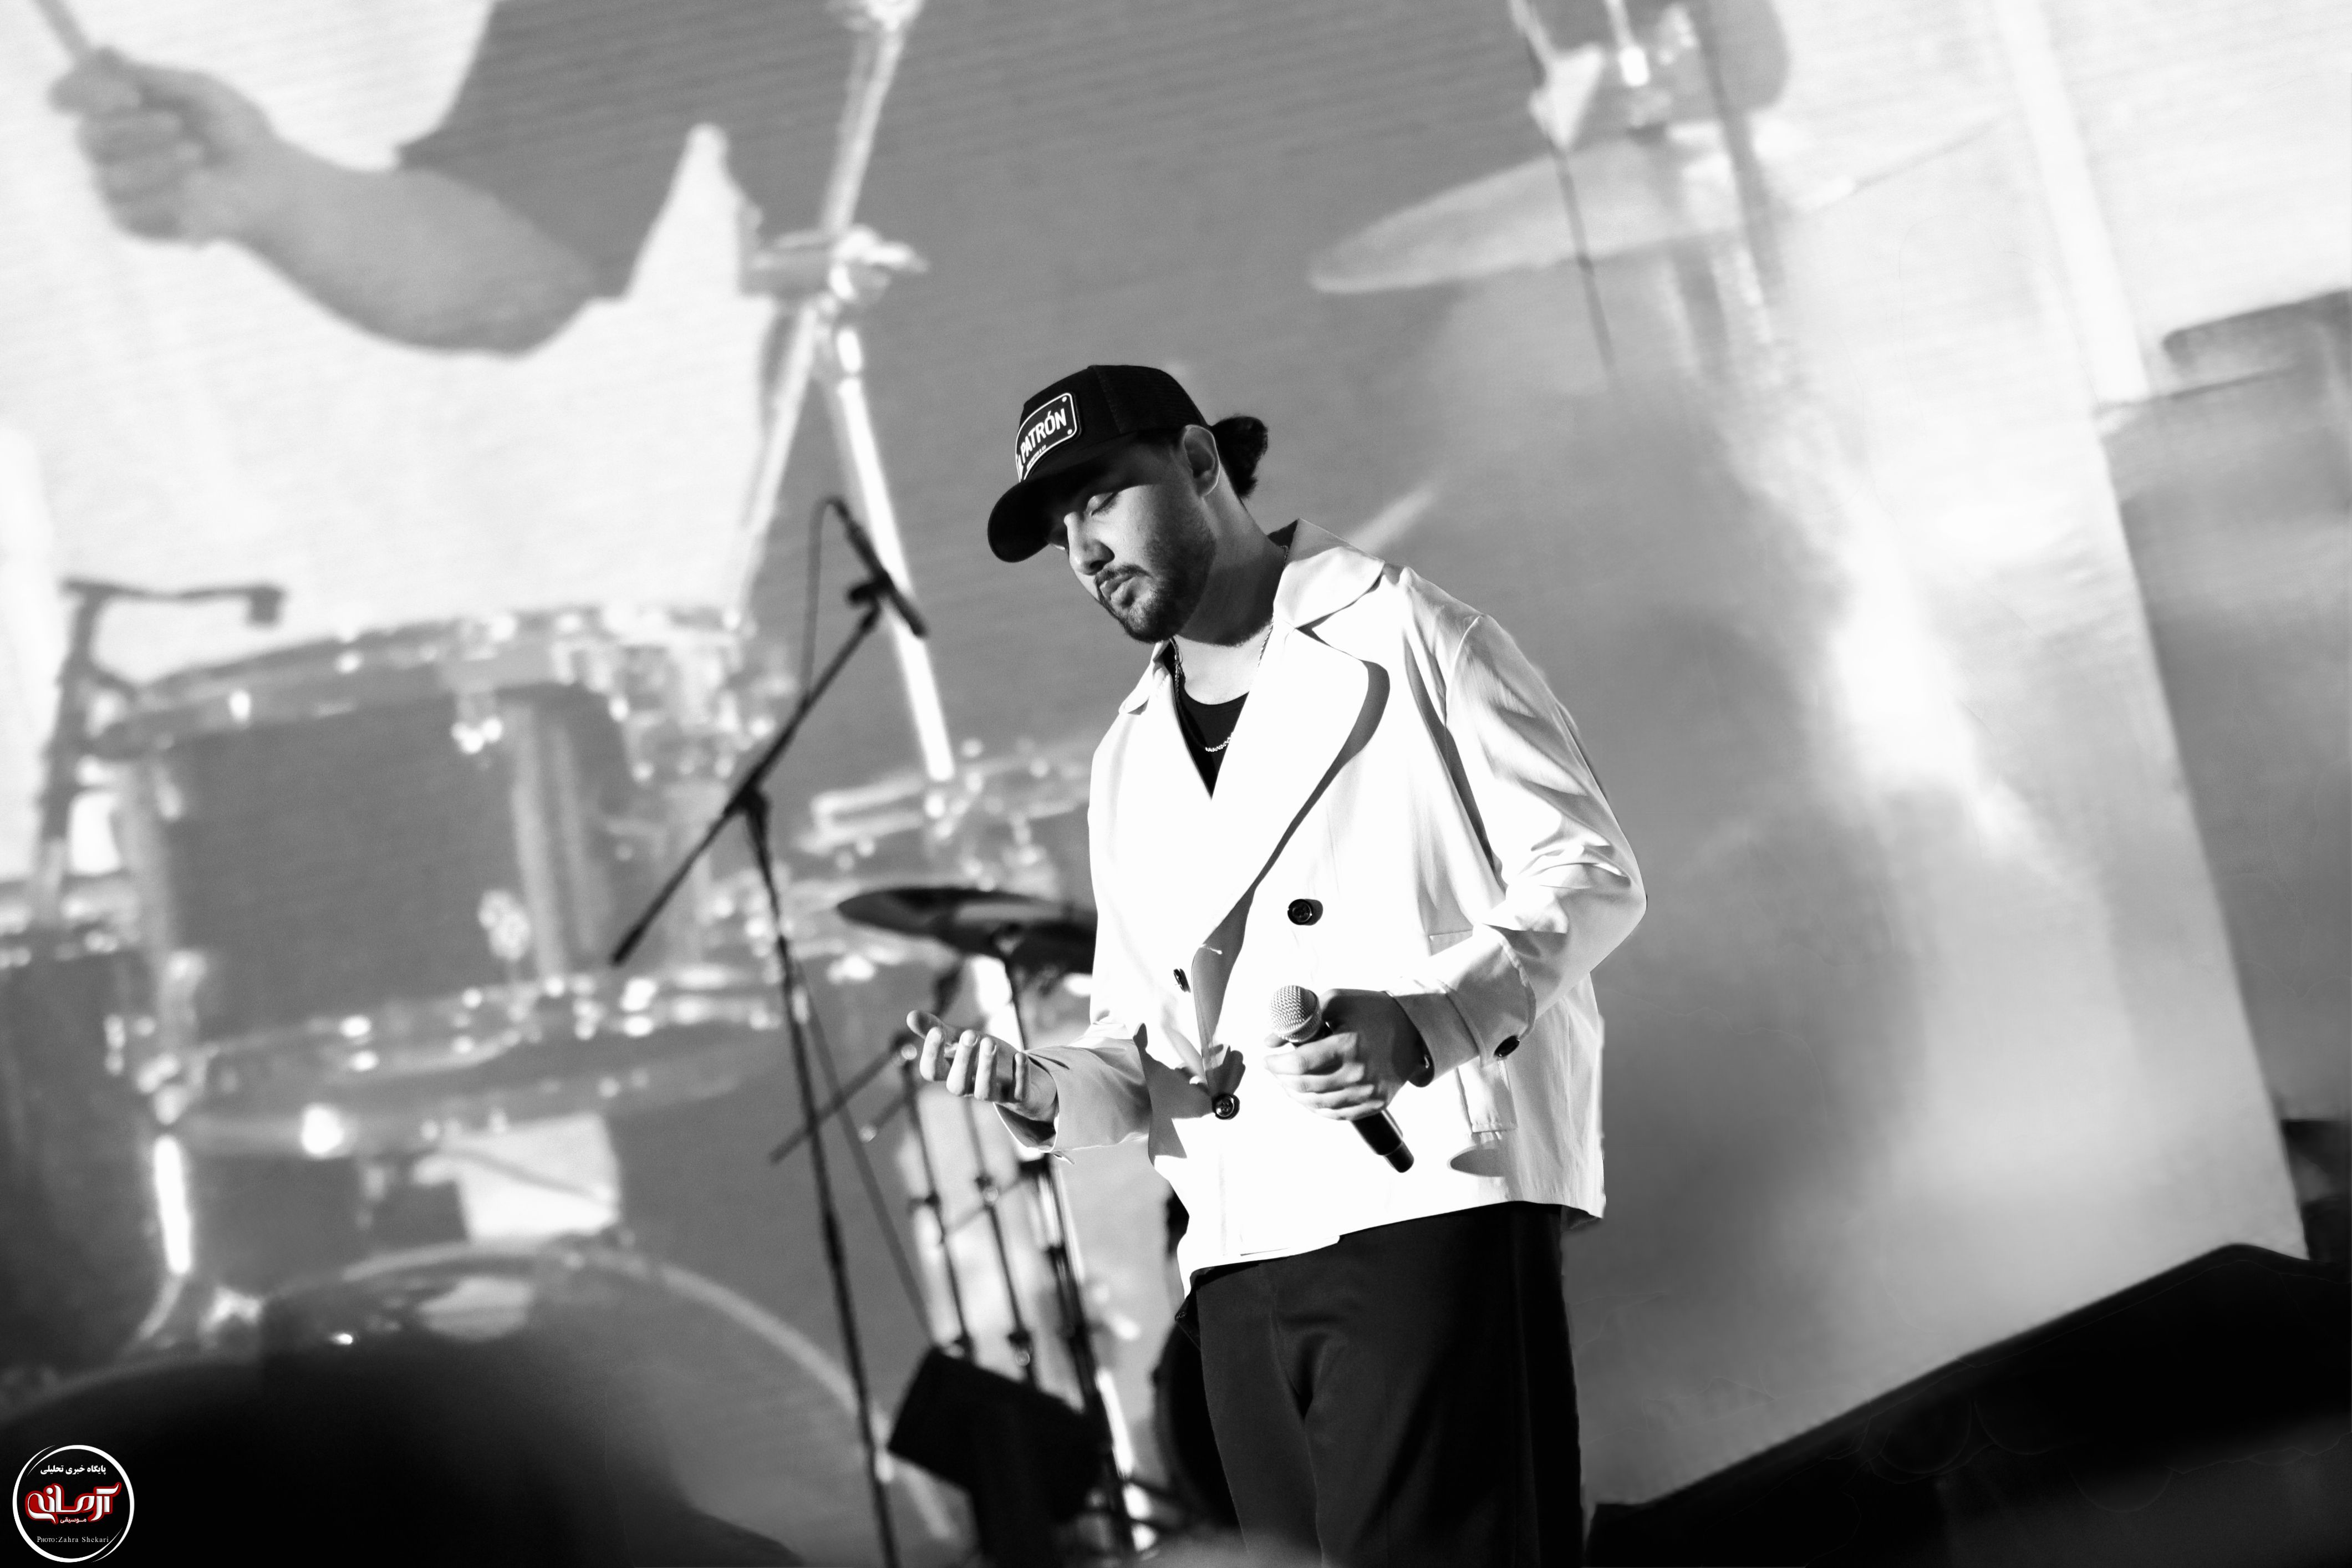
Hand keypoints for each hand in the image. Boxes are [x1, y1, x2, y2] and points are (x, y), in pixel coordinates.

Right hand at [50, 49, 296, 241]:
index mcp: (113, 107)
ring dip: (156, 168)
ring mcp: (115, 186)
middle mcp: (105, 146)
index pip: (67, 96)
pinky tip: (199, 197)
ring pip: (110, 180)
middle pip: (89, 138)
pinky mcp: (132, 222)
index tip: (130, 94)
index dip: (85, 93)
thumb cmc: (235, 130)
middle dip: (135, 130)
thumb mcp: (207, 93)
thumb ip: (159, 78)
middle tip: (178, 126)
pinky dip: (166, 204)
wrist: (270, 183)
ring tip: (199, 160)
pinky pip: (130, 216)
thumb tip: (104, 55)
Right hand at [909, 1011, 1057, 1123]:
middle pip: (957, 1085)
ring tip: (990, 1042)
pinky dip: (1020, 1075)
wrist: (1018, 1072)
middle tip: (971, 1034)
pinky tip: (1020, 1055)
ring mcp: (994, 1094)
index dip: (932, 1055)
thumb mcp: (961, 1039)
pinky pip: (1018, 1094)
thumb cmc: (982, 1055)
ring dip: (987, 1068)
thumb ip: (938, 1030)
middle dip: (963, 1060)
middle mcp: (970, 1086)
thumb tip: (909, 1015)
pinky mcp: (1018, 1097)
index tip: (938, 1031)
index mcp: (951, 1072)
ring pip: (984, 1092)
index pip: (932, 1072)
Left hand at [1260, 989, 1423, 1121]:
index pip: (1301, 1064)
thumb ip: (1301, 1017)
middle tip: (1274, 1069)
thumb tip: (1269, 1041)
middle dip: (1282, 1079)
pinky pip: (1337, 1114)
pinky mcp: (1376, 1104)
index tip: (1266, 1059)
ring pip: (1318, 1104)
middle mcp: (1359, 1074)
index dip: (1276, 1065)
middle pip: (1306, 1087)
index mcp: (1349, 1045)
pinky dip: (1317, 1106)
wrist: (1413, 1030)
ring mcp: (1369, 1094)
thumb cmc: (1371, 1011)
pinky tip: (1308, 1094)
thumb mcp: (1336, 1001)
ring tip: (1287, 1081)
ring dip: (1296, 1094)